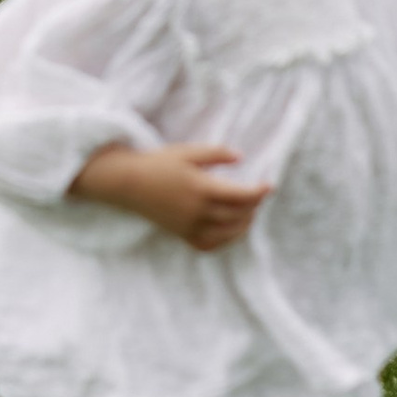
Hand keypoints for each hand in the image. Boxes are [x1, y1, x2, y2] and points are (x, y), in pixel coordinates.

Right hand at [70, 141, 271, 251]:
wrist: (127, 183)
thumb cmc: (157, 163)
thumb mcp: (187, 151)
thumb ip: (216, 154)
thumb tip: (241, 158)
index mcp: (201, 188)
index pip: (241, 196)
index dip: (259, 192)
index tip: (269, 185)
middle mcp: (198, 211)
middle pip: (238, 215)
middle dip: (253, 207)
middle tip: (258, 196)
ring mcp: (189, 226)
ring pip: (227, 234)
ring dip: (244, 225)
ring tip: (249, 214)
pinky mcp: (181, 234)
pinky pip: (209, 245)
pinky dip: (224, 241)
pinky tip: (229, 231)